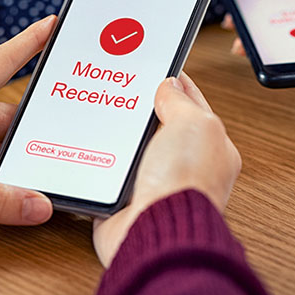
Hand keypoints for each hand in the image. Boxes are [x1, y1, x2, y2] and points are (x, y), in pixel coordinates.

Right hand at [92, 73, 240, 266]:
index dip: (172, 81)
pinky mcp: (122, 197)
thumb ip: (182, 100)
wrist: (155, 231)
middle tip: (119, 81)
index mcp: (210, 145)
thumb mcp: (196, 124)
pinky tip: (85, 141)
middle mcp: (182, 164)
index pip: (190, 102)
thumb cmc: (184, 185)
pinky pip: (105, 169)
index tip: (154, 63)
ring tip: (98, 106)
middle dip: (138, 104)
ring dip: (115, 131)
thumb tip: (169, 85)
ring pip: (128, 144)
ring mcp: (152, 180)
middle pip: (155, 121)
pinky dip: (95, 157)